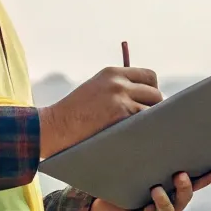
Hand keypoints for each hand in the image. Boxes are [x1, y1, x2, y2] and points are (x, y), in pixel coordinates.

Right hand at [39, 66, 161, 157]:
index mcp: (113, 73)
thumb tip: (146, 98)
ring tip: (144, 132)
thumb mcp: (96, 89)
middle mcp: (119, 82)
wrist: (54, 126)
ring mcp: (121, 98)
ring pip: (154, 109)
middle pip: (156, 94)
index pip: (149, 76)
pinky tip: (139, 137)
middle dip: (155, 109)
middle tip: (148, 123)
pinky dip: (146, 130)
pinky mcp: (120, 115)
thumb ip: (118, 88)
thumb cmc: (74, 113)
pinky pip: (146, 122)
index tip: (150, 104)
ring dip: (151, 122)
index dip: (153, 91)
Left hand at [88, 170, 210, 210]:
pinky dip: (161, 202)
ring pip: (179, 203)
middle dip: (193, 180)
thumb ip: (143, 158)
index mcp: (170, 190)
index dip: (208, 176)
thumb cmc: (118, 191)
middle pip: (189, 191)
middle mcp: (172, 204)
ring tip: (175, 178)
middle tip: (184, 170)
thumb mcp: (133, 172)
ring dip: (180, 190)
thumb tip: (147, 125)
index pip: (193, 181)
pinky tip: (156, 192)